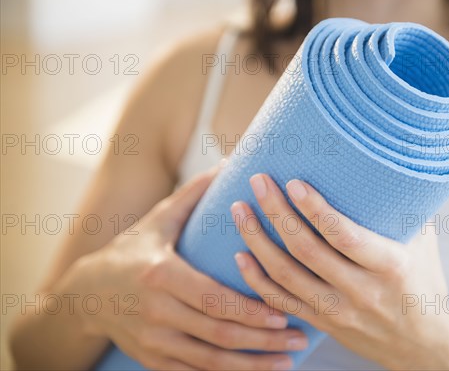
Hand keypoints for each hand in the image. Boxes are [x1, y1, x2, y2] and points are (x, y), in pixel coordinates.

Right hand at [62, 167, 305, 370]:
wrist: (86, 292)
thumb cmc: (131, 250)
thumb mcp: (158, 219)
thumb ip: (195, 193)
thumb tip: (231, 160)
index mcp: (162, 275)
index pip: (215, 298)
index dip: (251, 310)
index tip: (284, 313)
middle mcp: (157, 312)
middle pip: (219, 334)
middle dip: (263, 340)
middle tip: (300, 337)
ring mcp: (153, 341)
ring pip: (210, 361)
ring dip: (251, 366)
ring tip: (286, 362)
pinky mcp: (152, 359)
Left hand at [230, 174, 448, 369]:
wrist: (421, 347)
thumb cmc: (424, 284)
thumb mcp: (424, 245)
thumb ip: (401, 211)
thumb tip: (383, 166)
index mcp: (390, 266)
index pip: (344, 235)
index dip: (314, 209)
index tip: (292, 182)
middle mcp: (361, 291)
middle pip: (306, 250)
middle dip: (277, 213)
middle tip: (257, 182)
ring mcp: (337, 311)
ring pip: (285, 276)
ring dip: (257, 241)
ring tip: (239, 210)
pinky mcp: (322, 323)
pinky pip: (280, 302)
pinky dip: (256, 279)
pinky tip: (240, 255)